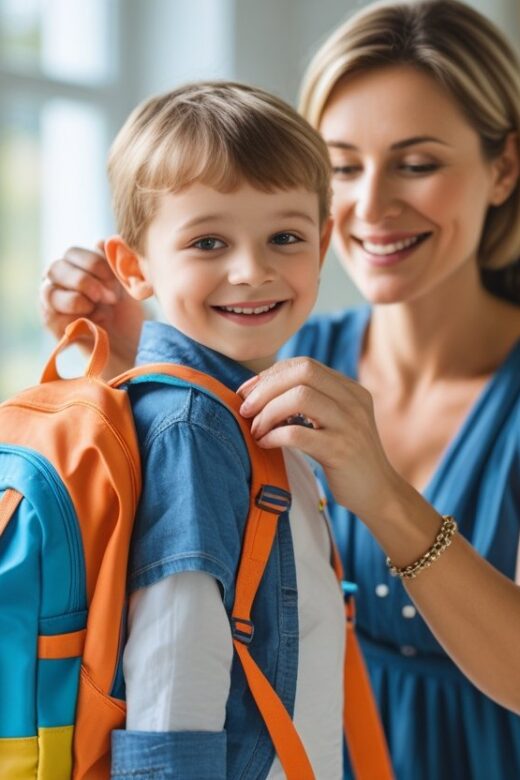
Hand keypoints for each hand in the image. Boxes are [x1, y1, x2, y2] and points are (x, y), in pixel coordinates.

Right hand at [40, 242, 143, 373]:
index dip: (94, 264)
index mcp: (74, 266)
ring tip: (100, 307)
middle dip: (85, 280)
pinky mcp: (52, 325)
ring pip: (48, 291)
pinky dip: (75, 317)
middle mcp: (58, 281)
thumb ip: (114, 260)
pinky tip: (94, 321)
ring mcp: (51, 303)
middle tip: (110, 296)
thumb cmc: (126, 309)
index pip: (72, 253)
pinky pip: (52, 316)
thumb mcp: (125, 282)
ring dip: (78, 298)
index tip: (116, 280)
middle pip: (56, 268)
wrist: (129, 343)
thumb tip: (103, 241)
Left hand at [238, 357, 403, 523]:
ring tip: (256, 429)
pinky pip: (297, 434)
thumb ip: (312, 402)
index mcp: (350, 389)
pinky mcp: (341, 450)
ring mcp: (349, 424)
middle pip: (302, 372)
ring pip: (299, 397)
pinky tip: (265, 443)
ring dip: (267, 411)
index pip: (304, 364)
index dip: (270, 374)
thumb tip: (261, 392)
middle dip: (266, 388)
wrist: (379, 493)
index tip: (248, 392)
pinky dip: (273, 435)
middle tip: (246, 409)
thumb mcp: (336, 421)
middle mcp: (353, 400)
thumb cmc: (346, 458)